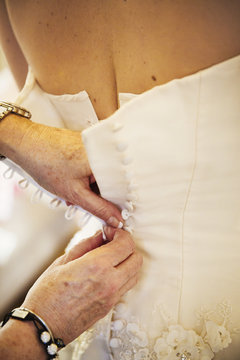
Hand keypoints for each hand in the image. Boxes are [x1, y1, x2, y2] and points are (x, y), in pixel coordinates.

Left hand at [16, 122, 121, 225]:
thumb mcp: (75, 193)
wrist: (26, 143)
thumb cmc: (46, 163)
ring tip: (72, 191)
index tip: (111, 215)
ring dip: (90, 187)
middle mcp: (105, 149)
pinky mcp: (88, 145)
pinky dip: (85, 177)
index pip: (122, 188)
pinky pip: (93, 166)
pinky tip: (71, 180)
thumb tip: (116, 219)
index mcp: (106, 159)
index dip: (116, 204)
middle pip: (112, 181)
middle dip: (99, 195)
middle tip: (81, 202)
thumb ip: (98, 208)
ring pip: (101, 175)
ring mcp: (96, 146)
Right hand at [22, 228, 142, 343]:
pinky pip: (126, 287)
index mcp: (97, 266)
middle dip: (127, 246)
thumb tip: (99, 235)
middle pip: (136, 258)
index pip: (126, 244)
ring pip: (135, 274)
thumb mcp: (62, 262)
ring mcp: (112, 297)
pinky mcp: (109, 308)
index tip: (109, 232)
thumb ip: (86, 245)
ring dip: (127, 261)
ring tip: (110, 257)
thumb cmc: (46, 295)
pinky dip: (123, 275)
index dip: (120, 233)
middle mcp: (110, 282)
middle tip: (111, 243)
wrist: (43, 326)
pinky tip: (107, 272)